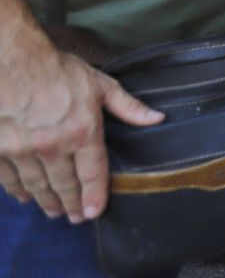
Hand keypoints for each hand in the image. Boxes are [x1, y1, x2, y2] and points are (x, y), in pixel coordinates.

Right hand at [0, 45, 162, 222]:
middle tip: (74, 217)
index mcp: (83, 132)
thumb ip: (128, 107)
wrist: (11, 60)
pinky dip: (18, 190)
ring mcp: (23, 150)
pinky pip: (9, 178)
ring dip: (46, 202)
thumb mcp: (99, 85)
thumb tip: (157, 118)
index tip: (93, 213)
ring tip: (54, 211)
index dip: (94, 198)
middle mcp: (53, 146)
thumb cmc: (56, 70)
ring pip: (37, 186)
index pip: (92, 175)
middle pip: (64, 186)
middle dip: (70, 205)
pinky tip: (25, 197)